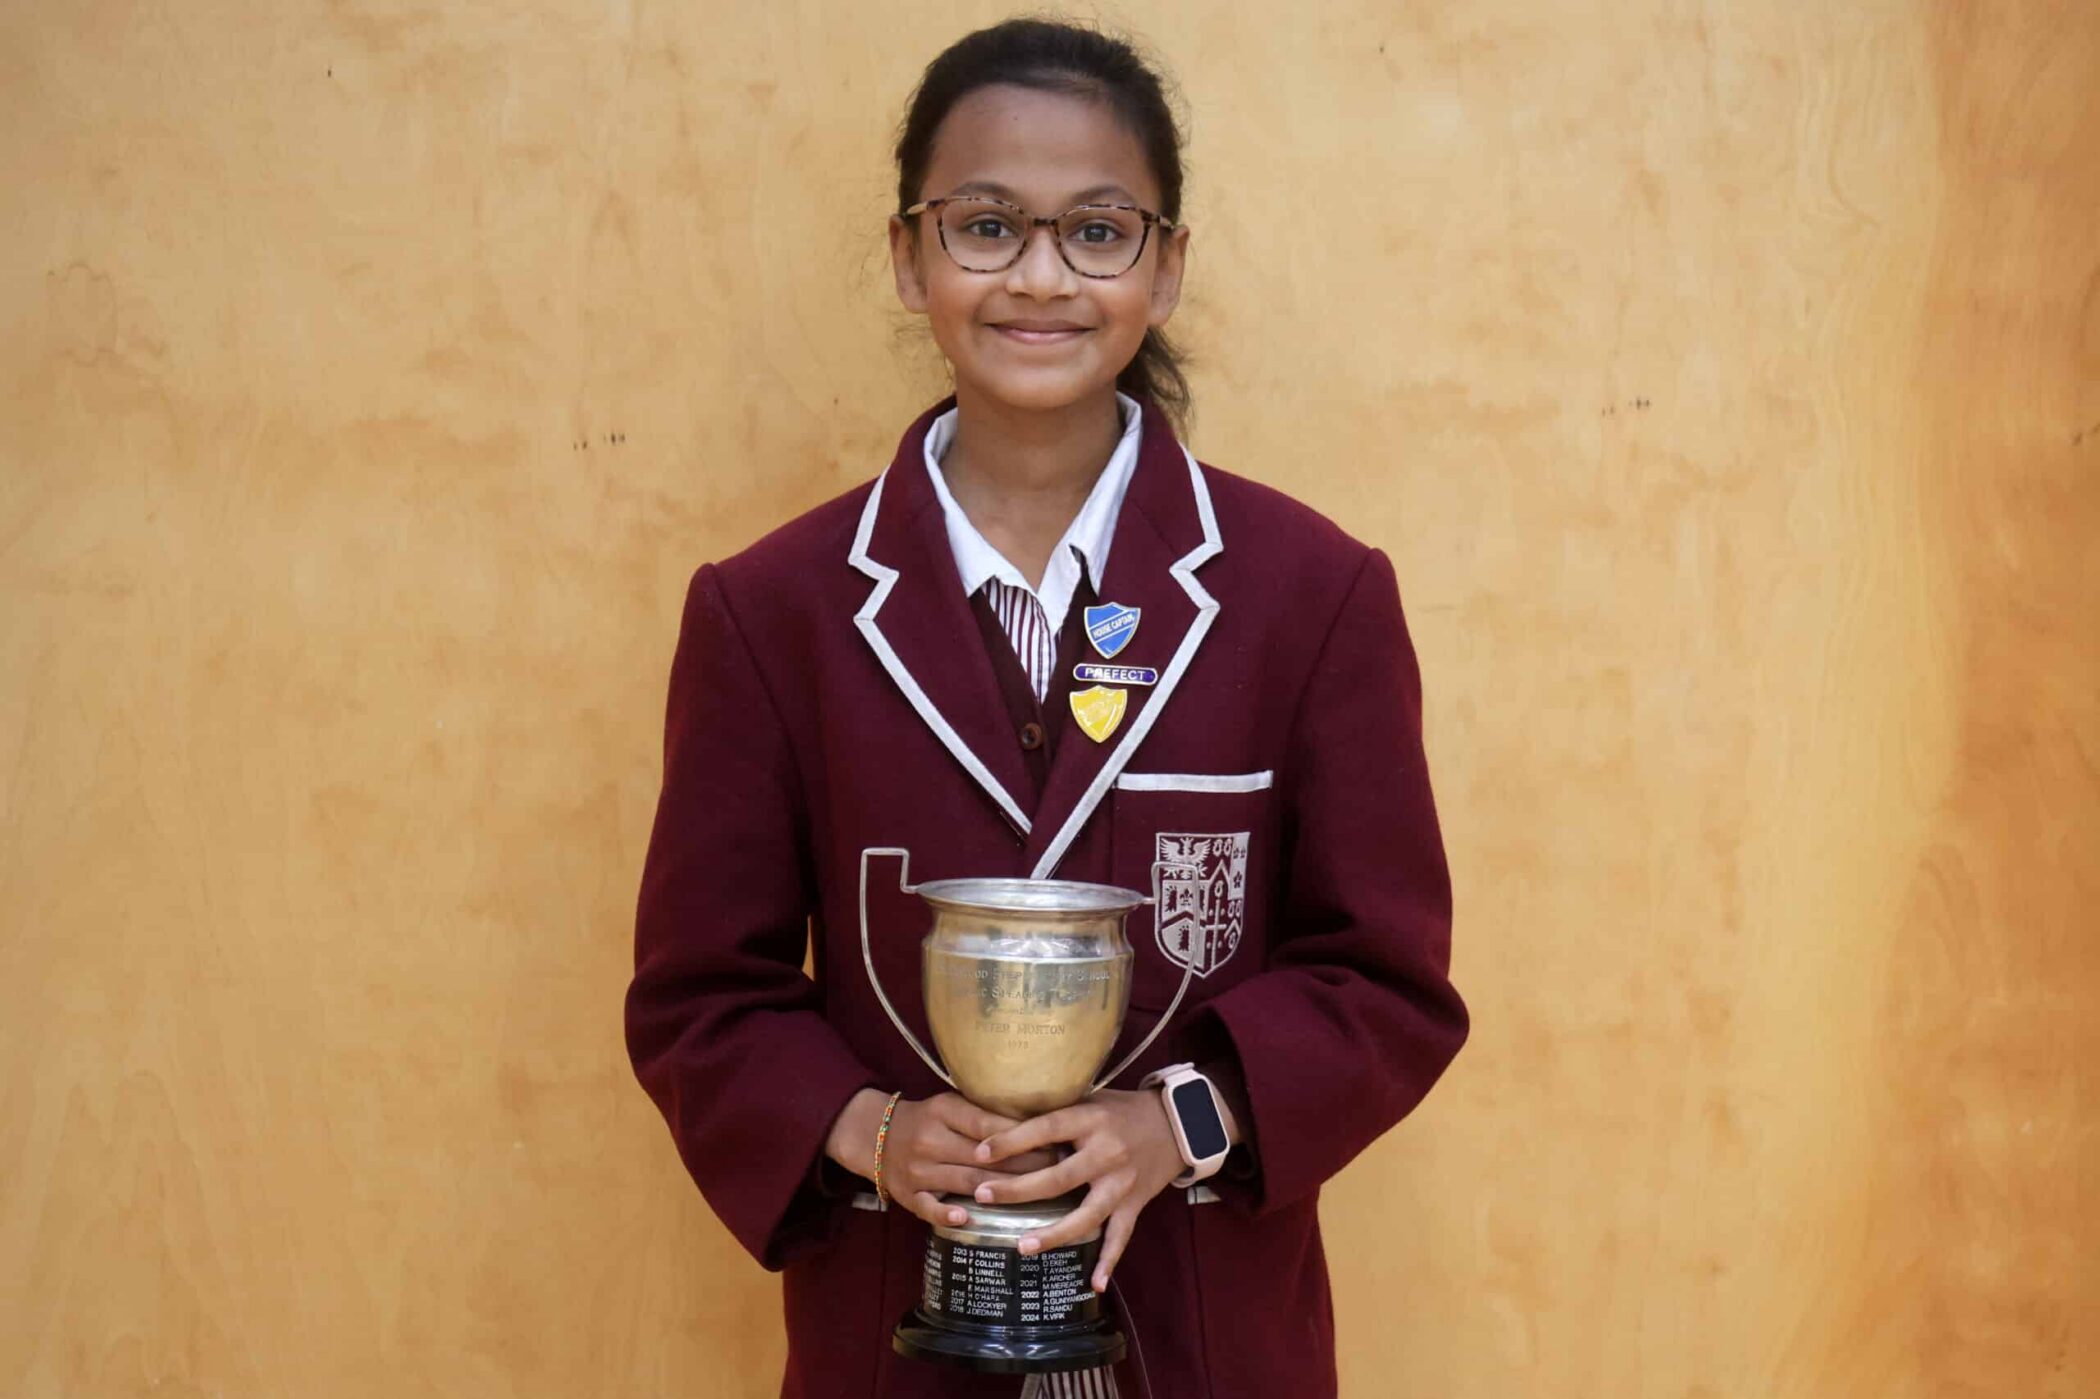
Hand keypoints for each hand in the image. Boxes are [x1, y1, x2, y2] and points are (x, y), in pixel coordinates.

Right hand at [826, 1090, 1059, 1228]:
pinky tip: (968, 1218)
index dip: (1020, 1137)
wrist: (876, 1135)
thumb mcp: (950, 1104)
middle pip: (981, 1157)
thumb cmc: (927, 1119)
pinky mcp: (909, 1196)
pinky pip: (930, 1208)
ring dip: (999, 1190)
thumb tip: (1036, 1120)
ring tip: (1032, 1193)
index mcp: (942, 1112)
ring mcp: (918, 1171)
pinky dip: (947, 1214)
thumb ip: (983, 1113)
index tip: (1052, 1143)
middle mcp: (929, 1141)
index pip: (986, 1125)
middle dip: (1021, 1166)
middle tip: (1054, 1170)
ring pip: (964, 1182)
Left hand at [971, 1089, 1187, 1292]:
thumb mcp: (1091, 1098)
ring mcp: (1122, 1183)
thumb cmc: (1123, 1109)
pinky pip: (1121, 1236)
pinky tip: (1094, 1285)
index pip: (1046, 1129)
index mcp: (1091, 1120)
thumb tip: (1007, 1119)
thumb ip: (1058, 1112)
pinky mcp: (1135, 1203)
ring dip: (1053, 1233)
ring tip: (1021, 1245)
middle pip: (1057, 1178)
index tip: (981, 1153)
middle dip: (1017, 1189)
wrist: (1178, 1124)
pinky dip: (1109, 1261)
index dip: (1012, 1141)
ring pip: (1085, 1215)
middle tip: (982, 1196)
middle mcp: (1106, 1153)